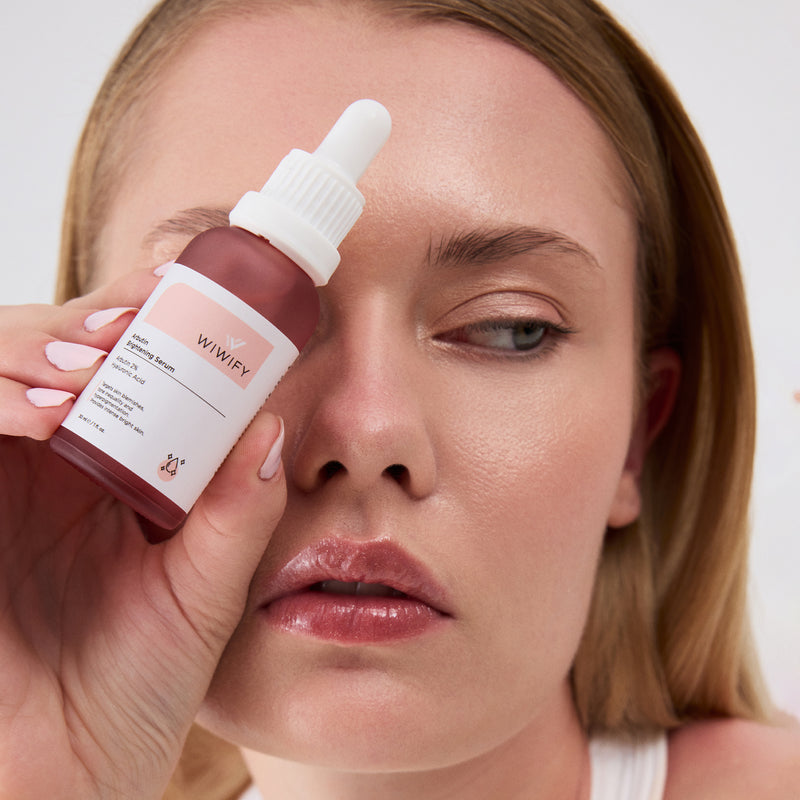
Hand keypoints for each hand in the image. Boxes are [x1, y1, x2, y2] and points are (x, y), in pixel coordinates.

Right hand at [0, 271, 285, 798]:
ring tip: (92, 362)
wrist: (70, 774)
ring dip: (32, 347)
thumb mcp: (203, 591)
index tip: (178, 295)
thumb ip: (239, 512)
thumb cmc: (134, 686)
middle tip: (133, 321)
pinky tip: (47, 411)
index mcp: (111, 470)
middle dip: (85, 322)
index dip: (138, 320)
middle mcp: (45, 463)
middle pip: (47, 349)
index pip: (119, 368)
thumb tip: (275, 424)